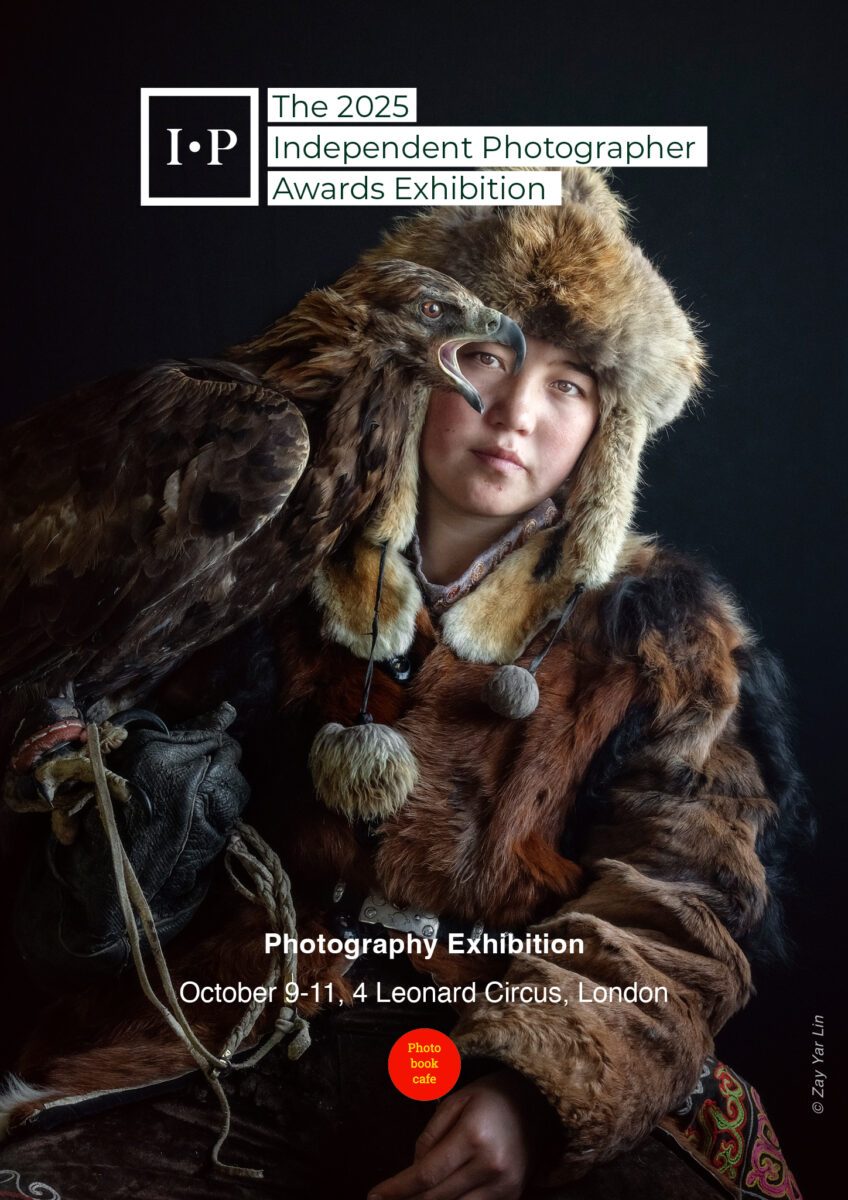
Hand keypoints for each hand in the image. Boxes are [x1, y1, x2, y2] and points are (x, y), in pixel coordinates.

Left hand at [367, 1069, 547, 1199]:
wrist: (537, 1102)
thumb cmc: (489, 1096)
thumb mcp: (455, 1101)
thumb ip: (430, 1136)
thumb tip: (413, 1171)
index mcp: (473, 1136)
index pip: (426, 1174)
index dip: (397, 1189)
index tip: (374, 1196)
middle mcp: (491, 1166)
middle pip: (438, 1198)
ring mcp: (505, 1186)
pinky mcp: (512, 1197)